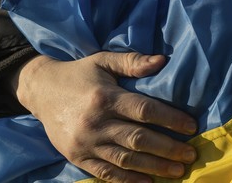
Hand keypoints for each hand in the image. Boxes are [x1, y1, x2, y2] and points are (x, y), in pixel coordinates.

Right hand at [14, 52, 197, 182]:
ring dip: (155, 167)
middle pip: (139, 139)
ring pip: (126, 159)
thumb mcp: (103, 61)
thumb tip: (162, 61)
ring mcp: (86, 143)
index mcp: (105, 97)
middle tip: (191, 154)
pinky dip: (128, 180)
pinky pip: (106, 173)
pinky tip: (148, 182)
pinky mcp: (77, 157)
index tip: (191, 127)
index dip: (171, 119)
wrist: (40, 91)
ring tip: (178, 170)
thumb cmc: (79, 74)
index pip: (145, 111)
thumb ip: (132, 62)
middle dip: (168, 149)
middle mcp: (96, 122)